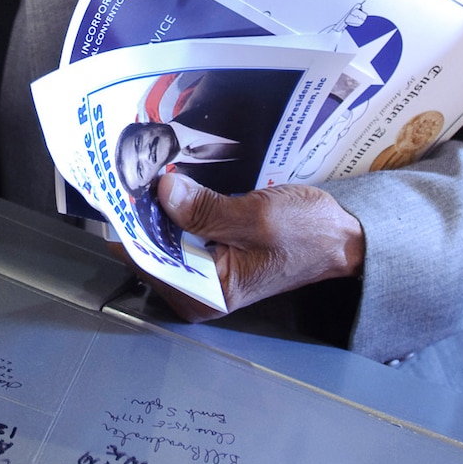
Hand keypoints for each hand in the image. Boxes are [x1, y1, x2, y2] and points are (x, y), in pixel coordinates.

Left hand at [141, 173, 363, 321]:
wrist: (341, 238)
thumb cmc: (307, 233)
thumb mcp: (256, 217)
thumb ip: (206, 209)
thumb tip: (162, 192)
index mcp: (208, 294)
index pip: (149, 260)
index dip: (133, 224)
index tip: (121, 188)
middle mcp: (198, 291)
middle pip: (150, 250)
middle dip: (143, 213)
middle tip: (132, 169)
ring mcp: (203, 273)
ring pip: (161, 239)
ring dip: (156, 208)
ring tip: (145, 170)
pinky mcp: (210, 255)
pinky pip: (178, 232)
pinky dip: (173, 209)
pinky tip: (169, 183)